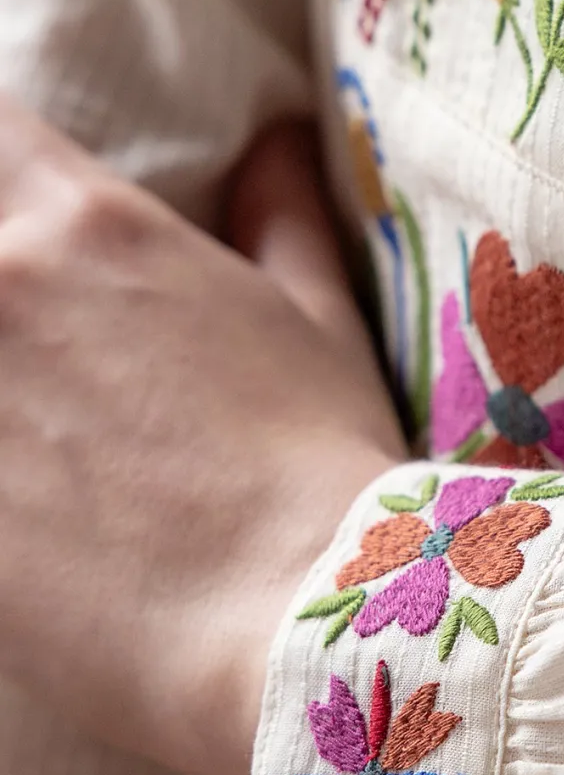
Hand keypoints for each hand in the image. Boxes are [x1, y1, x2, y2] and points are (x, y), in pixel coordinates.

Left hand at [0, 102, 403, 774]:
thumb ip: (281, 216)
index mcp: (90, 222)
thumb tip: (277, 142)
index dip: (3, 164)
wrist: (284, 632)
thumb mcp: (321, 322)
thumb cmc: (320, 472)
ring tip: (27, 418)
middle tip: (31, 345)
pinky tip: (12, 485)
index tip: (23, 219)